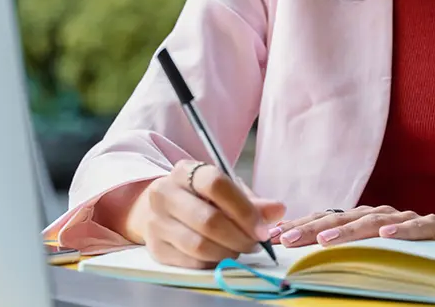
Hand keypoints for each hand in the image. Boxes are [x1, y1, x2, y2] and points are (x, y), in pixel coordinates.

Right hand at [121, 161, 285, 268]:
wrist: (161, 210)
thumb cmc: (199, 199)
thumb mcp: (225, 192)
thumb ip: (252, 202)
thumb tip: (278, 210)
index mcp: (184, 171)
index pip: (215, 184)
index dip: (244, 209)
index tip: (263, 229)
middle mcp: (164, 193)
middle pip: (208, 220)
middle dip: (240, 237)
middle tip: (255, 244)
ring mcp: (157, 222)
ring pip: (200, 246)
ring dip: (229, 253)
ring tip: (239, 249)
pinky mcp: (156, 248)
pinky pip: (193, 263)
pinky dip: (214, 263)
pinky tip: (222, 256)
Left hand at [268, 206, 434, 247]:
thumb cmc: (412, 256)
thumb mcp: (375, 256)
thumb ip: (347, 256)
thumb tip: (306, 266)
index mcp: (364, 222)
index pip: (327, 219)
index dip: (301, 226)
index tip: (275, 237)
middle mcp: (382, 215)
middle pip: (343, 218)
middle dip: (312, 228)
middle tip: (288, 239)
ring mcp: (407, 219)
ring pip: (374, 221)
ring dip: (348, 230)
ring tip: (325, 239)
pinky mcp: (434, 228)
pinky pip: (417, 227)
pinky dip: (403, 230)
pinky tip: (386, 236)